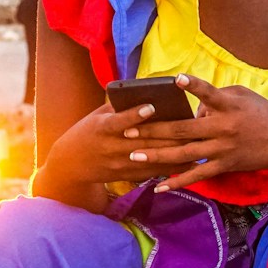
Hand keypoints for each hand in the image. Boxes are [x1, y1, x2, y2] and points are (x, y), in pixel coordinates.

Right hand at [42, 100, 202, 191]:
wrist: (71, 164)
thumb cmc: (88, 132)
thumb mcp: (97, 116)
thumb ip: (118, 106)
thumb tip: (144, 91)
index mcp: (102, 129)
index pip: (118, 121)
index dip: (134, 115)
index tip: (151, 107)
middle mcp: (111, 148)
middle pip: (143, 141)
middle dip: (168, 134)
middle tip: (191, 125)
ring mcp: (120, 164)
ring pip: (152, 158)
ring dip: (175, 152)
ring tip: (196, 142)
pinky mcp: (128, 176)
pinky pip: (153, 172)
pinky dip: (171, 167)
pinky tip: (190, 162)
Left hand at [121, 74, 267, 191]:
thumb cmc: (261, 113)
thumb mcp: (242, 96)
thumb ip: (215, 97)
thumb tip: (191, 110)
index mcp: (229, 106)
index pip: (209, 93)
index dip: (194, 86)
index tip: (177, 79)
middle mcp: (224, 128)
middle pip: (184, 129)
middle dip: (154, 130)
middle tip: (128, 130)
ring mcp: (222, 149)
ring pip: (184, 154)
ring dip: (157, 155)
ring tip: (133, 155)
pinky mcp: (224, 166)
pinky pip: (196, 176)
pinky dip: (177, 182)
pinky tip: (159, 187)